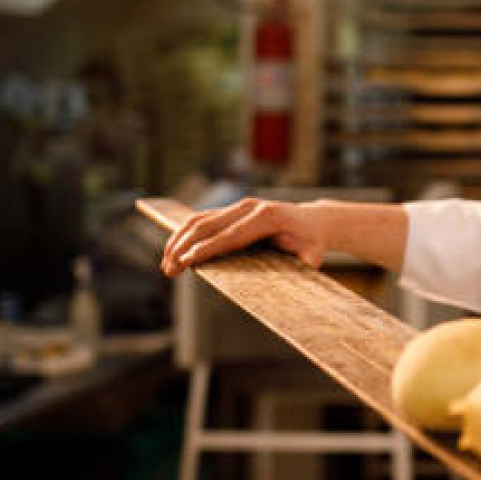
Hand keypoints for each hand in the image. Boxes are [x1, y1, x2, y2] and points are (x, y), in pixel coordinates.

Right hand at [161, 198, 326, 276]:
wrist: (312, 221)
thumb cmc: (311, 241)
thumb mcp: (314, 254)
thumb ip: (307, 262)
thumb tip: (299, 272)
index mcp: (266, 217)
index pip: (231, 235)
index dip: (208, 248)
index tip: (188, 261)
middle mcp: (249, 207)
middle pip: (208, 225)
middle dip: (185, 247)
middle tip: (168, 269)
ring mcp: (239, 206)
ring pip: (200, 220)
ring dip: (179, 241)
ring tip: (166, 264)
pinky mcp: (232, 211)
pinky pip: (202, 220)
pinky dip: (185, 235)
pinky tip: (173, 251)